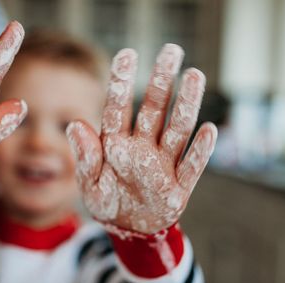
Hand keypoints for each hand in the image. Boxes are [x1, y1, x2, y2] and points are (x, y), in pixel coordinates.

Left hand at [66, 44, 216, 233]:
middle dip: (161, 81)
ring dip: (186, 105)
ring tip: (194, 76)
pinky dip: (200, 151)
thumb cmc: (107, 202)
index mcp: (117, 142)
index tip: (127, 53)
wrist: (129, 229)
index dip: (122, 82)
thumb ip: (85, 157)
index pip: (118, 107)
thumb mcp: (89, 184)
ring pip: (177, 130)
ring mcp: (163, 164)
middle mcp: (142, 146)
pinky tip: (209, 130)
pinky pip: (191, 166)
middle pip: (154, 109)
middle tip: (172, 50)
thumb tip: (75, 124)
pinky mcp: (179, 185)